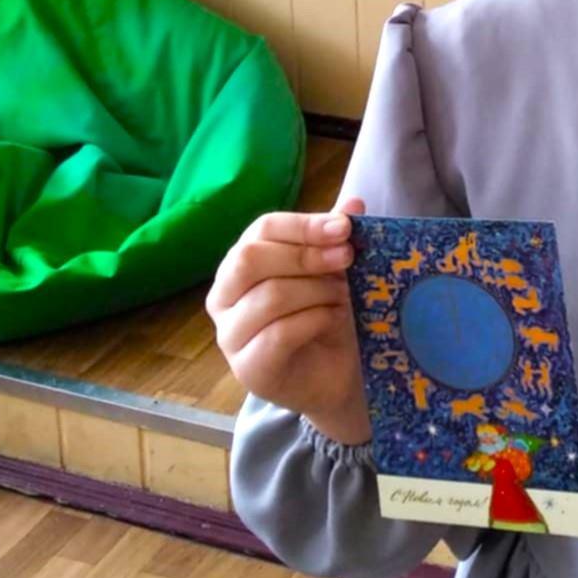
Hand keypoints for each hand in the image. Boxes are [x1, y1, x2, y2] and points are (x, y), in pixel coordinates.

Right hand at [206, 200, 368, 440]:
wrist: (338, 375)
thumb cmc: (327, 315)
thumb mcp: (335, 270)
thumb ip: (336, 237)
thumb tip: (353, 202)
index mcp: (240, 263)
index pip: (261, 229)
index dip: (304, 225)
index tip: (345, 228)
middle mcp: (224, 296)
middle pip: (251, 258)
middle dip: (306, 255)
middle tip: (347, 259)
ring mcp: (230, 335)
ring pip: (269, 296)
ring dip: (317, 292)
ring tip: (342, 297)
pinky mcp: (248, 368)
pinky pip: (279, 334)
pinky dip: (315, 320)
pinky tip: (332, 320)